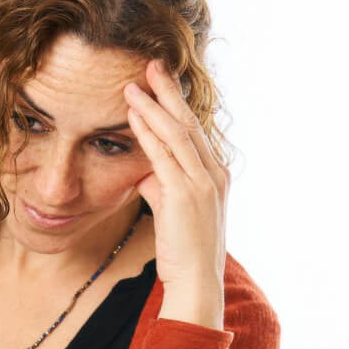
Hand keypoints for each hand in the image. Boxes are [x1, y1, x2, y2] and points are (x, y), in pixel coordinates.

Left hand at [123, 59, 228, 322]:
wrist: (197, 283)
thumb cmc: (183, 252)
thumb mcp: (172, 211)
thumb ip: (160, 186)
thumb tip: (143, 171)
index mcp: (216, 175)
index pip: (194, 131)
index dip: (176, 104)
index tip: (161, 81)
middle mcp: (214, 174)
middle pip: (189, 123)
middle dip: (169, 92)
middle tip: (152, 65)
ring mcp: (202, 183)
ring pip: (177, 133)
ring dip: (154, 105)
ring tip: (134, 83)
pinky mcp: (185, 195)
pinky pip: (163, 154)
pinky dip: (148, 131)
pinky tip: (133, 114)